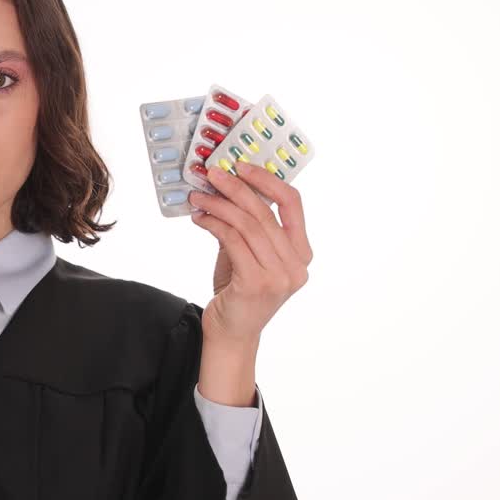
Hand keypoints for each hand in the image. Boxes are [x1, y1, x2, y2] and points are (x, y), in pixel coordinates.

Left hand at [186, 161, 312, 344]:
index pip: (293, 204)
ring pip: (247, 224)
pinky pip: (232, 240)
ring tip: (198, 198)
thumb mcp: (248, 254)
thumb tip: (226, 189)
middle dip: (235, 188)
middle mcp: (296, 264)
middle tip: (211, 175)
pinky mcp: (256, 283)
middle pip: (265, 211)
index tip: (242, 166)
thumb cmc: (239, 292)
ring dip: (218, 205)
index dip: (267, 180)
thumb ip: (246, 227)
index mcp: (301, 253)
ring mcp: (279, 275)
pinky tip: (199, 219)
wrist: (231, 333)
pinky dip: (213, 224)